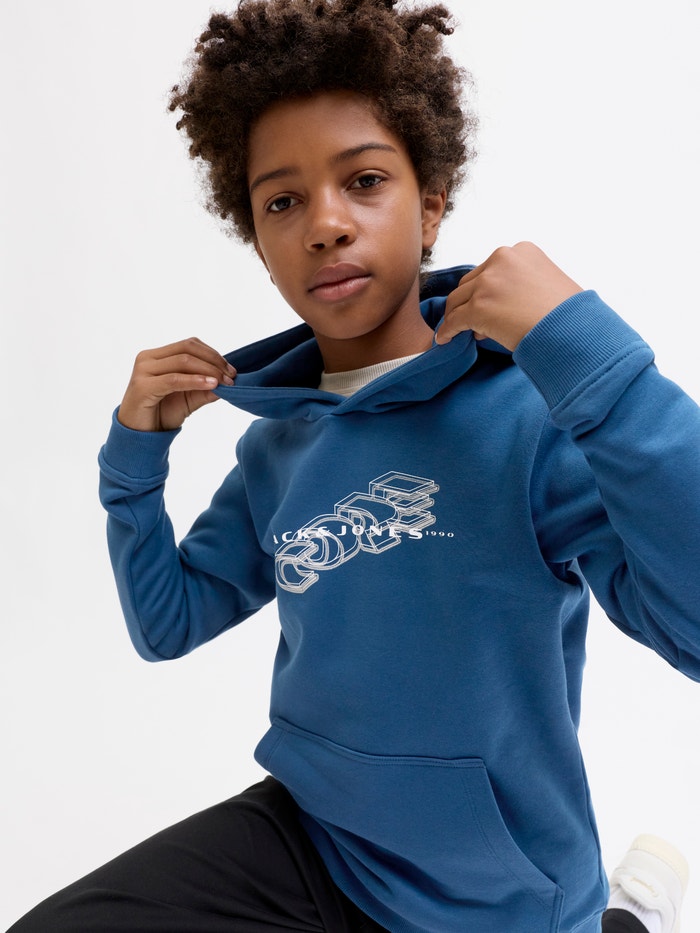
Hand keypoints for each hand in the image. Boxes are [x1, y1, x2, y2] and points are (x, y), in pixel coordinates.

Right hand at [117, 338, 235, 431]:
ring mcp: (142, 371)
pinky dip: (195, 380)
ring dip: (208, 370)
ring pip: (182, 361)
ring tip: (224, 382)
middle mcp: (147, 358)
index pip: (189, 345)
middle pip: (187, 349)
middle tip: (231, 376)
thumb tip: (228, 382)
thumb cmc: (161, 414)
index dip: (213, 354)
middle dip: (213, 361)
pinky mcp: (142, 387)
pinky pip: (174, 379)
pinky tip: (211, 385)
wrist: (139, 436)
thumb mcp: (188, 399)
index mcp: (157, 356)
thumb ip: (205, 389)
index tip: (231, 370)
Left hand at [435, 242, 582, 350]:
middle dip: (471, 302)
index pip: (492, 269)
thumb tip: (502, 305)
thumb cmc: (568, 314)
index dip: (488, 290)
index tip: (492, 306)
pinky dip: (448, 331)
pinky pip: (454, 320)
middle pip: (471, 282)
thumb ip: (523, 284)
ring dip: (457, 316)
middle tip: (476, 323)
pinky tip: (446, 340)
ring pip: (457, 300)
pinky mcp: (479, 306)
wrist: (572, 330)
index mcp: (521, 250)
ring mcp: (488, 283)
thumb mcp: (550, 282)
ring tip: (460, 332)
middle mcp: (502, 259)